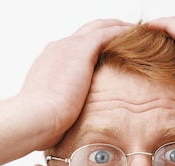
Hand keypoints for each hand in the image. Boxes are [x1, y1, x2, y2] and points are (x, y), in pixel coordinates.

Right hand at [18, 19, 130, 150]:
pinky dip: (125, 32)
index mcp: (49, 64)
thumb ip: (61, 112)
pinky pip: (109, 32)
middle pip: (88, 32)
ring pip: (100, 27)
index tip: (108, 54)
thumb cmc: (39, 125)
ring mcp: (68, 47)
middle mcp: (58, 49)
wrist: (32, 118)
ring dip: (120, 28)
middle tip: (129, 36)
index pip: (75, 48)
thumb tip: (68, 127)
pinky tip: (142, 37)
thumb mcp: (51, 114)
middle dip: (108, 32)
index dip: (93, 48)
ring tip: (141, 33)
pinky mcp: (81, 49)